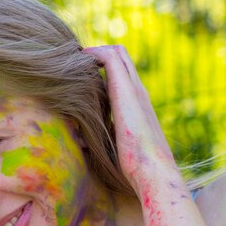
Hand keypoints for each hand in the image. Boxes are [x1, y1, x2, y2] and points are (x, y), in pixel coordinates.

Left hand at [83, 45, 175, 193]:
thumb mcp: (115, 146)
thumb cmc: (134, 169)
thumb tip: (80, 139)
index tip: (79, 74)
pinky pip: (110, 58)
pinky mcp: (125, 90)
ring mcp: (134, 89)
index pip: (122, 73)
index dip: (101, 67)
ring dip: (93, 53)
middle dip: (96, 55)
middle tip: (72, 64)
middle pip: (121, 56)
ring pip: (116, 52)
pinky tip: (77, 62)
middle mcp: (138, 91)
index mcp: (137, 105)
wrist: (153, 172)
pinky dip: (93, 54)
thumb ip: (103, 136)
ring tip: (72, 60)